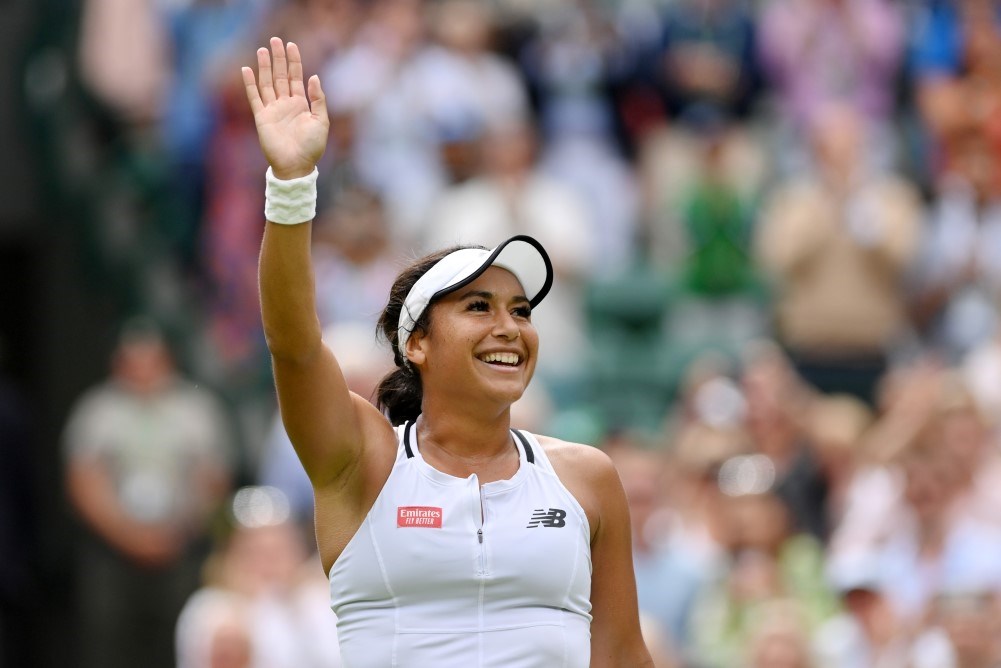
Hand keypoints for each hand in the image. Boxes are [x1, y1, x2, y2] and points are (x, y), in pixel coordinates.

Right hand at [242, 37, 328, 178]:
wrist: (296, 165)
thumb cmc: (311, 147)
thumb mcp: (321, 121)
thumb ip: (318, 99)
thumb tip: (314, 77)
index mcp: (301, 104)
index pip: (295, 77)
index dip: (294, 61)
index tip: (291, 45)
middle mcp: (285, 104)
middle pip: (280, 75)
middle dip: (278, 58)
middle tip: (275, 40)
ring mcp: (273, 109)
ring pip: (267, 83)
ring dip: (264, 66)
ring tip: (262, 49)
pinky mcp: (262, 117)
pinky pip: (255, 97)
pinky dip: (250, 84)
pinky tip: (247, 70)